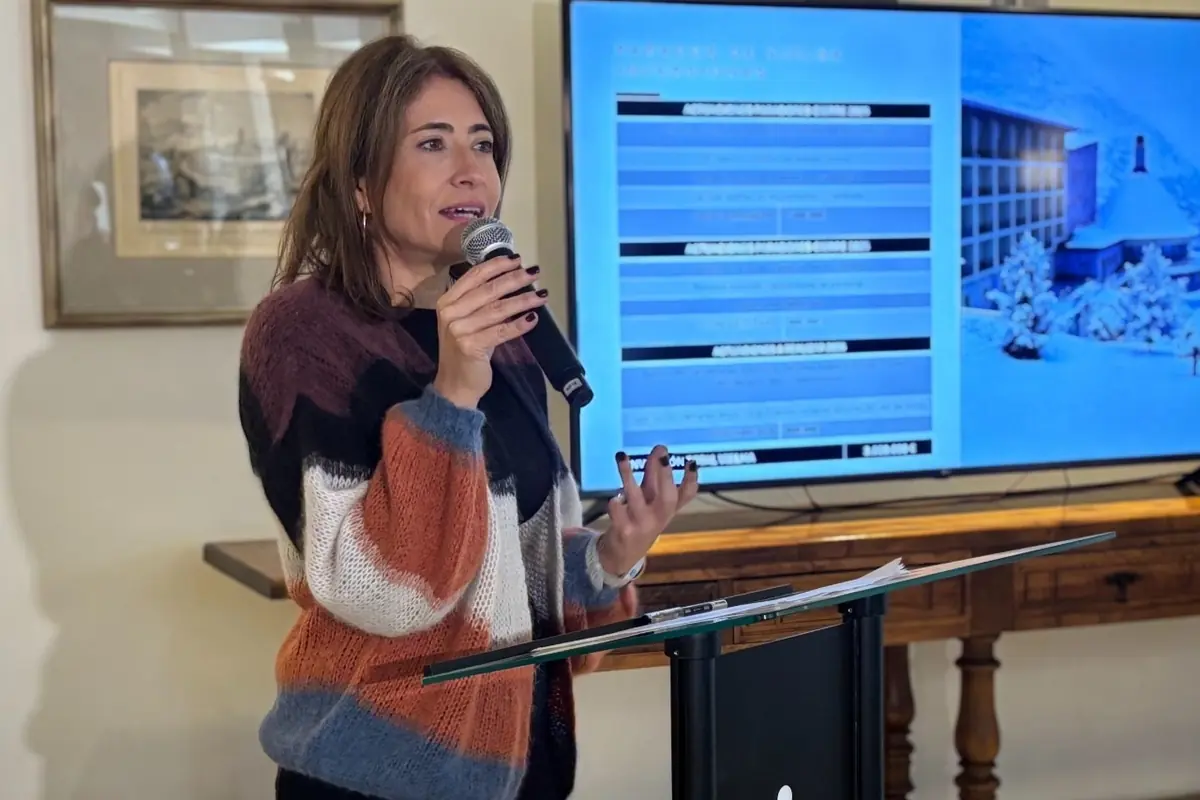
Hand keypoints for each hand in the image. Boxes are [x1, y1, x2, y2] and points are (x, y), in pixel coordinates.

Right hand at [432, 255, 545, 407]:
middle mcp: (450, 313)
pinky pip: (502, 331)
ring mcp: (459, 330)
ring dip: (523, 301)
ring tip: (541, 296)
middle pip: (489, 290)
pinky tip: (533, 319)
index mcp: (447, 302)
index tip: (516, 260)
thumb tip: (510, 279)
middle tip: (535, 273)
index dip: (497, 266)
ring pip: (498, 309)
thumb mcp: (466, 322)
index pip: (475, 276)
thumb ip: (480, 302)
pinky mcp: (471, 346)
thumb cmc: (464, 351)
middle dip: (515, 279)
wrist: (455, 385)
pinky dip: (520, 325)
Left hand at [599, 445, 699, 575]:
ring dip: (628, 476)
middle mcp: (658, 517)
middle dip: (665, 475)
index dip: (691, 479)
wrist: (623, 554)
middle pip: (668, 497)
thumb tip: (660, 448)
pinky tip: (614, 497)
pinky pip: (618, 511)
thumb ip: (654, 474)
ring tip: (622, 457)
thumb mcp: (650, 498)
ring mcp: (641, 524)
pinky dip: (615, 502)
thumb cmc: (640, 519)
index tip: (691, 462)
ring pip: (637, 498)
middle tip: (662, 455)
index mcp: (668, 508)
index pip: (686, 495)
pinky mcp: (623, 531)